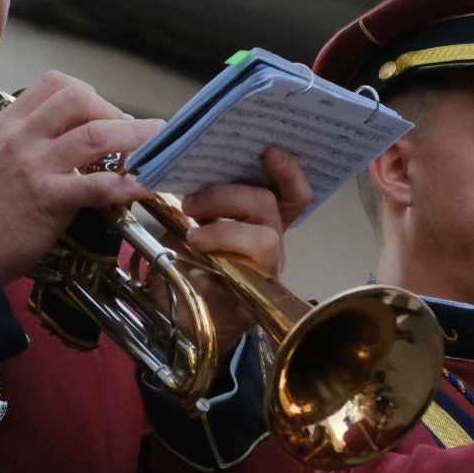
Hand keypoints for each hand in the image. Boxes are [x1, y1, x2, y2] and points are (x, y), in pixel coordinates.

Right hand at [0, 72, 161, 281]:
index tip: (105, 112)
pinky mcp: (50, 198)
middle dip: (113, 110)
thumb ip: (35, 136)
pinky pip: (99, 184)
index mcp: (10, 121)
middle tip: (129, 132)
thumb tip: (85, 129)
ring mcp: (35, 165)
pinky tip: (149, 184)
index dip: (89, 93)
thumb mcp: (0, 155)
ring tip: (158, 143)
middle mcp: (22, 136)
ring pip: (95, 135)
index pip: (54, 83)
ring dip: (136, 137)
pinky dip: (131, 183)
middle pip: (79, 98)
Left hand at [177, 147, 312, 341]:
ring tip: (192, 238)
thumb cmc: (191, 266)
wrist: (186, 321)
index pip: (291, 193)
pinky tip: (194, 274)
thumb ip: (198, 205)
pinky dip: (212, 273)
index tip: (269, 151)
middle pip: (268, 205)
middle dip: (227, 196)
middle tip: (190, 205)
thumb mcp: (192, 227)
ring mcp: (265, 272)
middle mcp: (271, 243)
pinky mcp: (250, 301)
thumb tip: (183, 177)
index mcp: (261, 220)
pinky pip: (239, 280)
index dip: (287, 172)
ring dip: (223, 232)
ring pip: (264, 240)